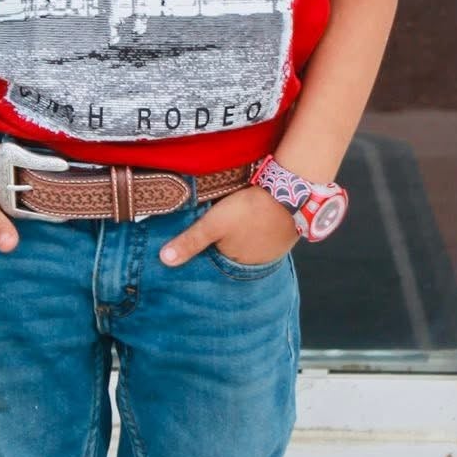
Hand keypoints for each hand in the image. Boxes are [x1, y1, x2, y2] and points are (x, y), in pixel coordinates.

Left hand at [158, 184, 297, 267]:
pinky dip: (256, 228)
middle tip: (218, 225)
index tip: (199, 237)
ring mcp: (273, 250)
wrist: (292, 192)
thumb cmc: (250, 209)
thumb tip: (164, 261)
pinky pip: (264, 234)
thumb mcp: (214, 223)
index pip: (214, 262)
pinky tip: (252, 217)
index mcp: (237, 264)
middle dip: (222, 244)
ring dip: (241, 235)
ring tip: (233, 221)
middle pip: (231, 254)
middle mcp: (256, 263)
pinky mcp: (283, 234)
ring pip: (248, 244)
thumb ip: (190, 241)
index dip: (205, 250)